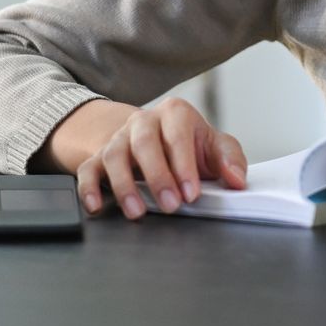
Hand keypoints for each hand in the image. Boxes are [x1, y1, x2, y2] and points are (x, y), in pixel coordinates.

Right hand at [75, 97, 247, 221]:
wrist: (155, 139)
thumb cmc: (189, 145)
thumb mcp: (214, 146)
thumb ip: (230, 159)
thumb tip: (237, 179)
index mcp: (175, 113)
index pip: (178, 135)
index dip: (184, 165)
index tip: (192, 193)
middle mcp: (143, 122)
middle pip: (144, 143)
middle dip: (158, 177)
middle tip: (171, 205)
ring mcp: (118, 139)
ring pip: (113, 155)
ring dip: (124, 186)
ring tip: (137, 212)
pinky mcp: (99, 157)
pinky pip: (88, 170)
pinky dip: (89, 188)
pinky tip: (97, 206)